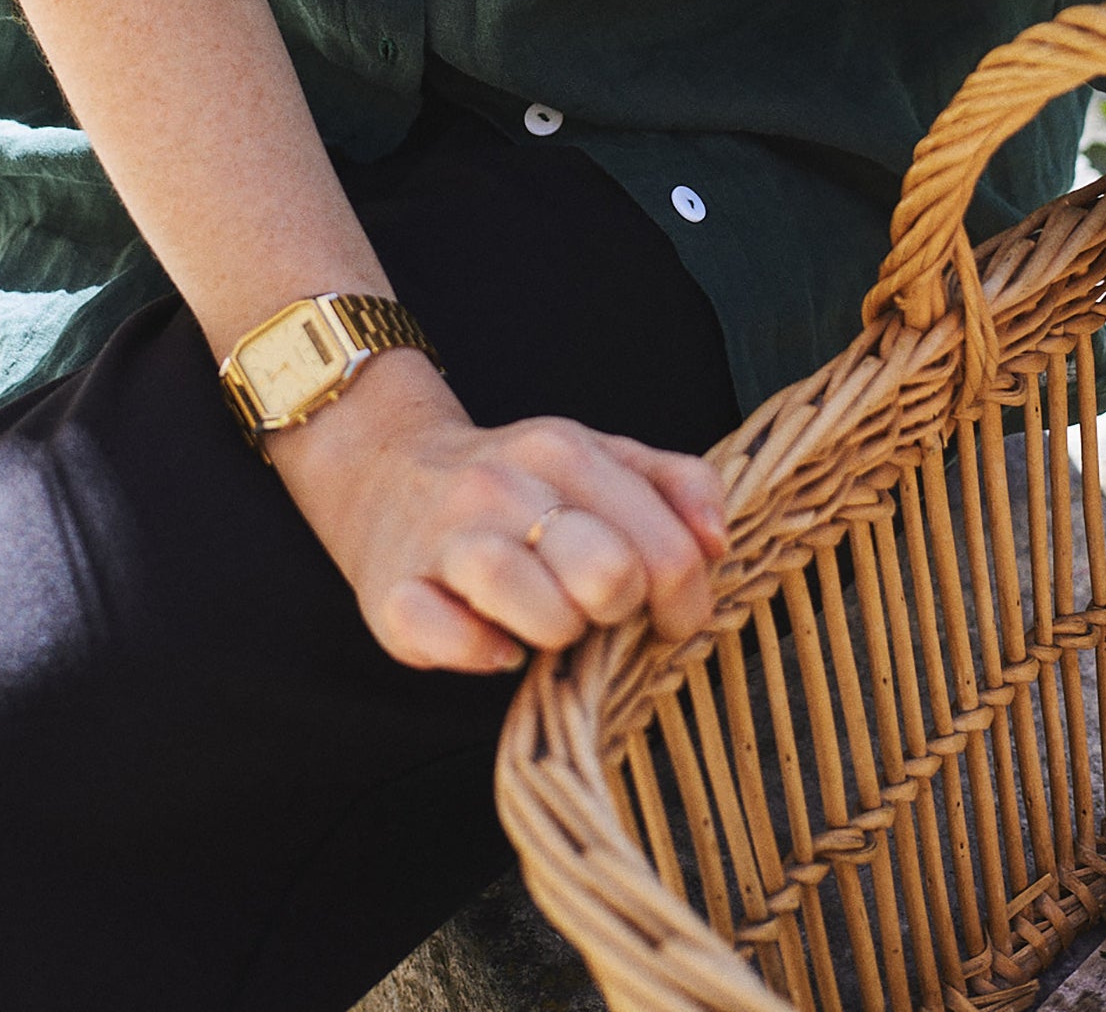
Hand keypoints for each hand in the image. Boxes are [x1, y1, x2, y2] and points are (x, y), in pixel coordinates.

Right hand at [268, 351, 728, 673]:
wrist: (388, 474)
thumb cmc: (518, 481)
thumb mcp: (602, 457)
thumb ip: (678, 484)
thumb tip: (717, 543)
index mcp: (563, 450)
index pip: (664, 549)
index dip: (685, 599)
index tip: (667, 614)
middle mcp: (501, 486)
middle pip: (609, 577)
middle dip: (618, 610)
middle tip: (595, 606)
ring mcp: (444, 541)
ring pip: (538, 612)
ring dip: (557, 634)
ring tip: (546, 620)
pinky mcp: (394, 597)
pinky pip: (452, 644)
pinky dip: (483, 654)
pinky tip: (494, 642)